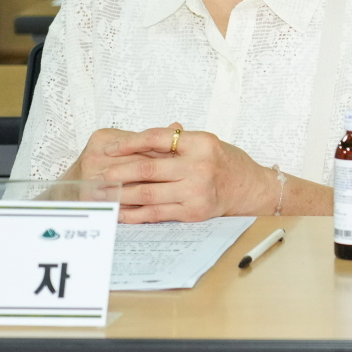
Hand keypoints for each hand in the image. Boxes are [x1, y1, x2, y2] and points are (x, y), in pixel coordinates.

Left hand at [83, 125, 278, 223]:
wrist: (251, 188)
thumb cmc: (226, 163)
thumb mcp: (205, 144)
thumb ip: (174, 142)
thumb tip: (136, 144)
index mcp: (201, 142)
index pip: (157, 138)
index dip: (130, 143)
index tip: (111, 148)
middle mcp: (199, 166)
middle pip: (148, 169)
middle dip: (119, 172)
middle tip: (100, 174)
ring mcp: (195, 191)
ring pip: (148, 194)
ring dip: (121, 195)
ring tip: (103, 194)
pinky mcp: (193, 212)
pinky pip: (157, 213)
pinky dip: (135, 214)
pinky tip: (120, 212)